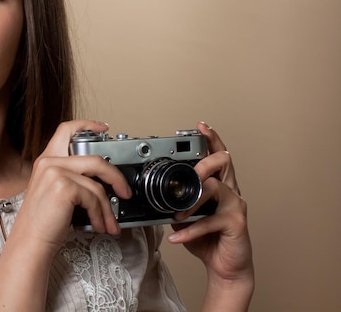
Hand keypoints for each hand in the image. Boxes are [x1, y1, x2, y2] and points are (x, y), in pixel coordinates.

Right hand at [14, 119, 131, 252]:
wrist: (30, 242)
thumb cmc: (42, 223)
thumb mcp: (54, 192)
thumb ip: (72, 178)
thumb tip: (101, 181)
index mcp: (46, 160)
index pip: (66, 129)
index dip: (87, 124)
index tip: (103, 128)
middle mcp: (49, 162)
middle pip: (95, 158)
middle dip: (115, 177)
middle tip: (124, 191)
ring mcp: (55, 172)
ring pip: (97, 183)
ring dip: (107, 207)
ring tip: (109, 222)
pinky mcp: (63, 186)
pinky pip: (94, 197)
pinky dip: (100, 214)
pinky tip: (98, 225)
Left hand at [168, 122, 253, 308]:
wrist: (226, 266)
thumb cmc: (209, 239)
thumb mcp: (188, 216)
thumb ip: (179, 201)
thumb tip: (156, 195)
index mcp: (220, 186)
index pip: (218, 156)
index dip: (212, 139)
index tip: (201, 126)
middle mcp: (231, 191)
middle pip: (224, 162)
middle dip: (202, 163)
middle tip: (188, 175)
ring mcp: (235, 206)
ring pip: (215, 188)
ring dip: (191, 201)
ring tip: (177, 215)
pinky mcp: (236, 223)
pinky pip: (210, 220)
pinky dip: (190, 229)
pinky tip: (177, 237)